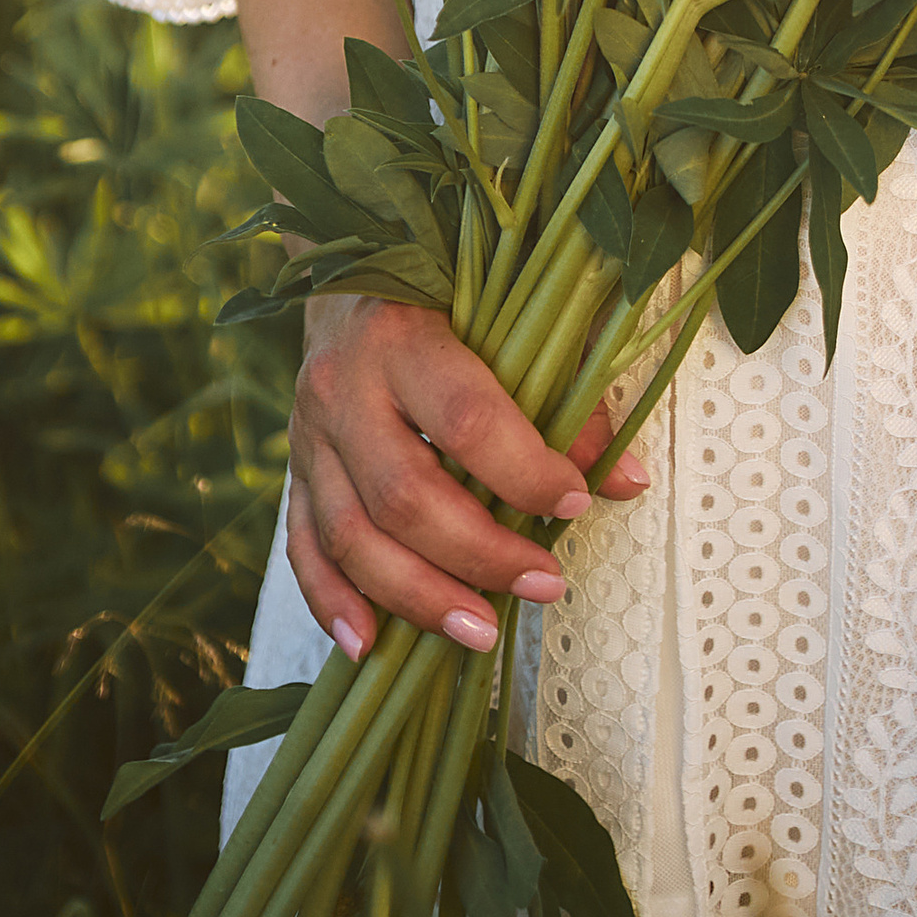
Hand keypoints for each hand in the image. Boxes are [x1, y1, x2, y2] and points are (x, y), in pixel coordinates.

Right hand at [286, 293, 645, 662]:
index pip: (466, 420)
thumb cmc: (452, 292)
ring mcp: (307, 433)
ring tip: (480, 632)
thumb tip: (625, 479)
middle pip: (404, 495)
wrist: (350, 270)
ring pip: (352, 536)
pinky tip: (370, 646)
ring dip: (418, 597)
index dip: (526, 472)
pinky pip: (303, 549)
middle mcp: (343, 386)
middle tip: (545, 585)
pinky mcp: (291, 469)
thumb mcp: (512, 317)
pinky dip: (333, 603)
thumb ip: (568, 391)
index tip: (577, 502)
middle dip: (479, 555)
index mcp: (404, 334)